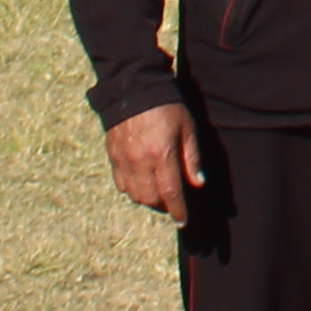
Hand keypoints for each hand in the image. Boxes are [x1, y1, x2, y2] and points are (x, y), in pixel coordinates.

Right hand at [107, 99, 203, 225]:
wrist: (134, 89)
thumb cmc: (167, 107)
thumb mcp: (187, 128)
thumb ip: (192, 158)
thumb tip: (198, 183)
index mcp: (162, 154)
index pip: (171, 192)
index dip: (178, 210)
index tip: (182, 222)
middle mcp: (140, 161)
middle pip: (151, 198)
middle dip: (164, 206)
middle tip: (173, 202)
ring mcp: (124, 160)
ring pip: (135, 194)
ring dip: (148, 199)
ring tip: (159, 193)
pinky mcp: (113, 156)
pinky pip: (121, 183)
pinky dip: (132, 189)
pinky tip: (142, 183)